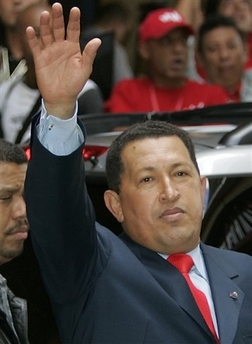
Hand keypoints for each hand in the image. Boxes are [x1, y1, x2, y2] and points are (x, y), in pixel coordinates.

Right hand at [26, 2, 100, 118]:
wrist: (62, 98)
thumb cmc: (75, 84)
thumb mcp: (85, 69)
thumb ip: (89, 54)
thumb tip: (97, 41)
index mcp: (73, 48)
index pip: (73, 30)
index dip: (74, 20)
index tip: (75, 10)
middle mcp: (61, 47)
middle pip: (58, 28)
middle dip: (58, 18)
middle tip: (56, 6)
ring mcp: (50, 51)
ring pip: (46, 34)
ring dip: (45, 25)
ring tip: (45, 15)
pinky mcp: (40, 58)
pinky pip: (35, 46)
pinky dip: (32, 38)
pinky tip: (31, 30)